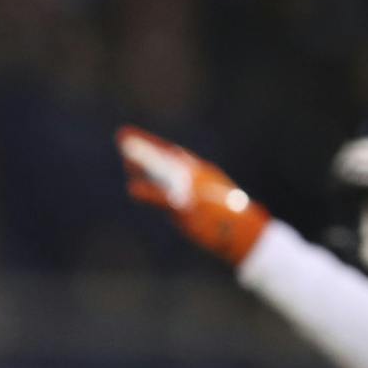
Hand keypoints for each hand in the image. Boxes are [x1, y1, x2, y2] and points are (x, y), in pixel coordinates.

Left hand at [117, 125, 270, 266]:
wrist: (245, 232)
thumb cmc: (229, 216)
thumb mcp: (212, 196)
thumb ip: (193, 187)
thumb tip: (178, 192)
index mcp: (202, 171)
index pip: (173, 153)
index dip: (153, 144)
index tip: (135, 136)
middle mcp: (197, 176)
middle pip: (164, 156)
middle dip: (143, 145)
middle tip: (122, 135)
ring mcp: (193, 190)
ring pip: (162, 172)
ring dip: (141, 163)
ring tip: (123, 155)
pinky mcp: (189, 208)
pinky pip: (164, 199)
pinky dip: (147, 193)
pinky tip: (133, 189)